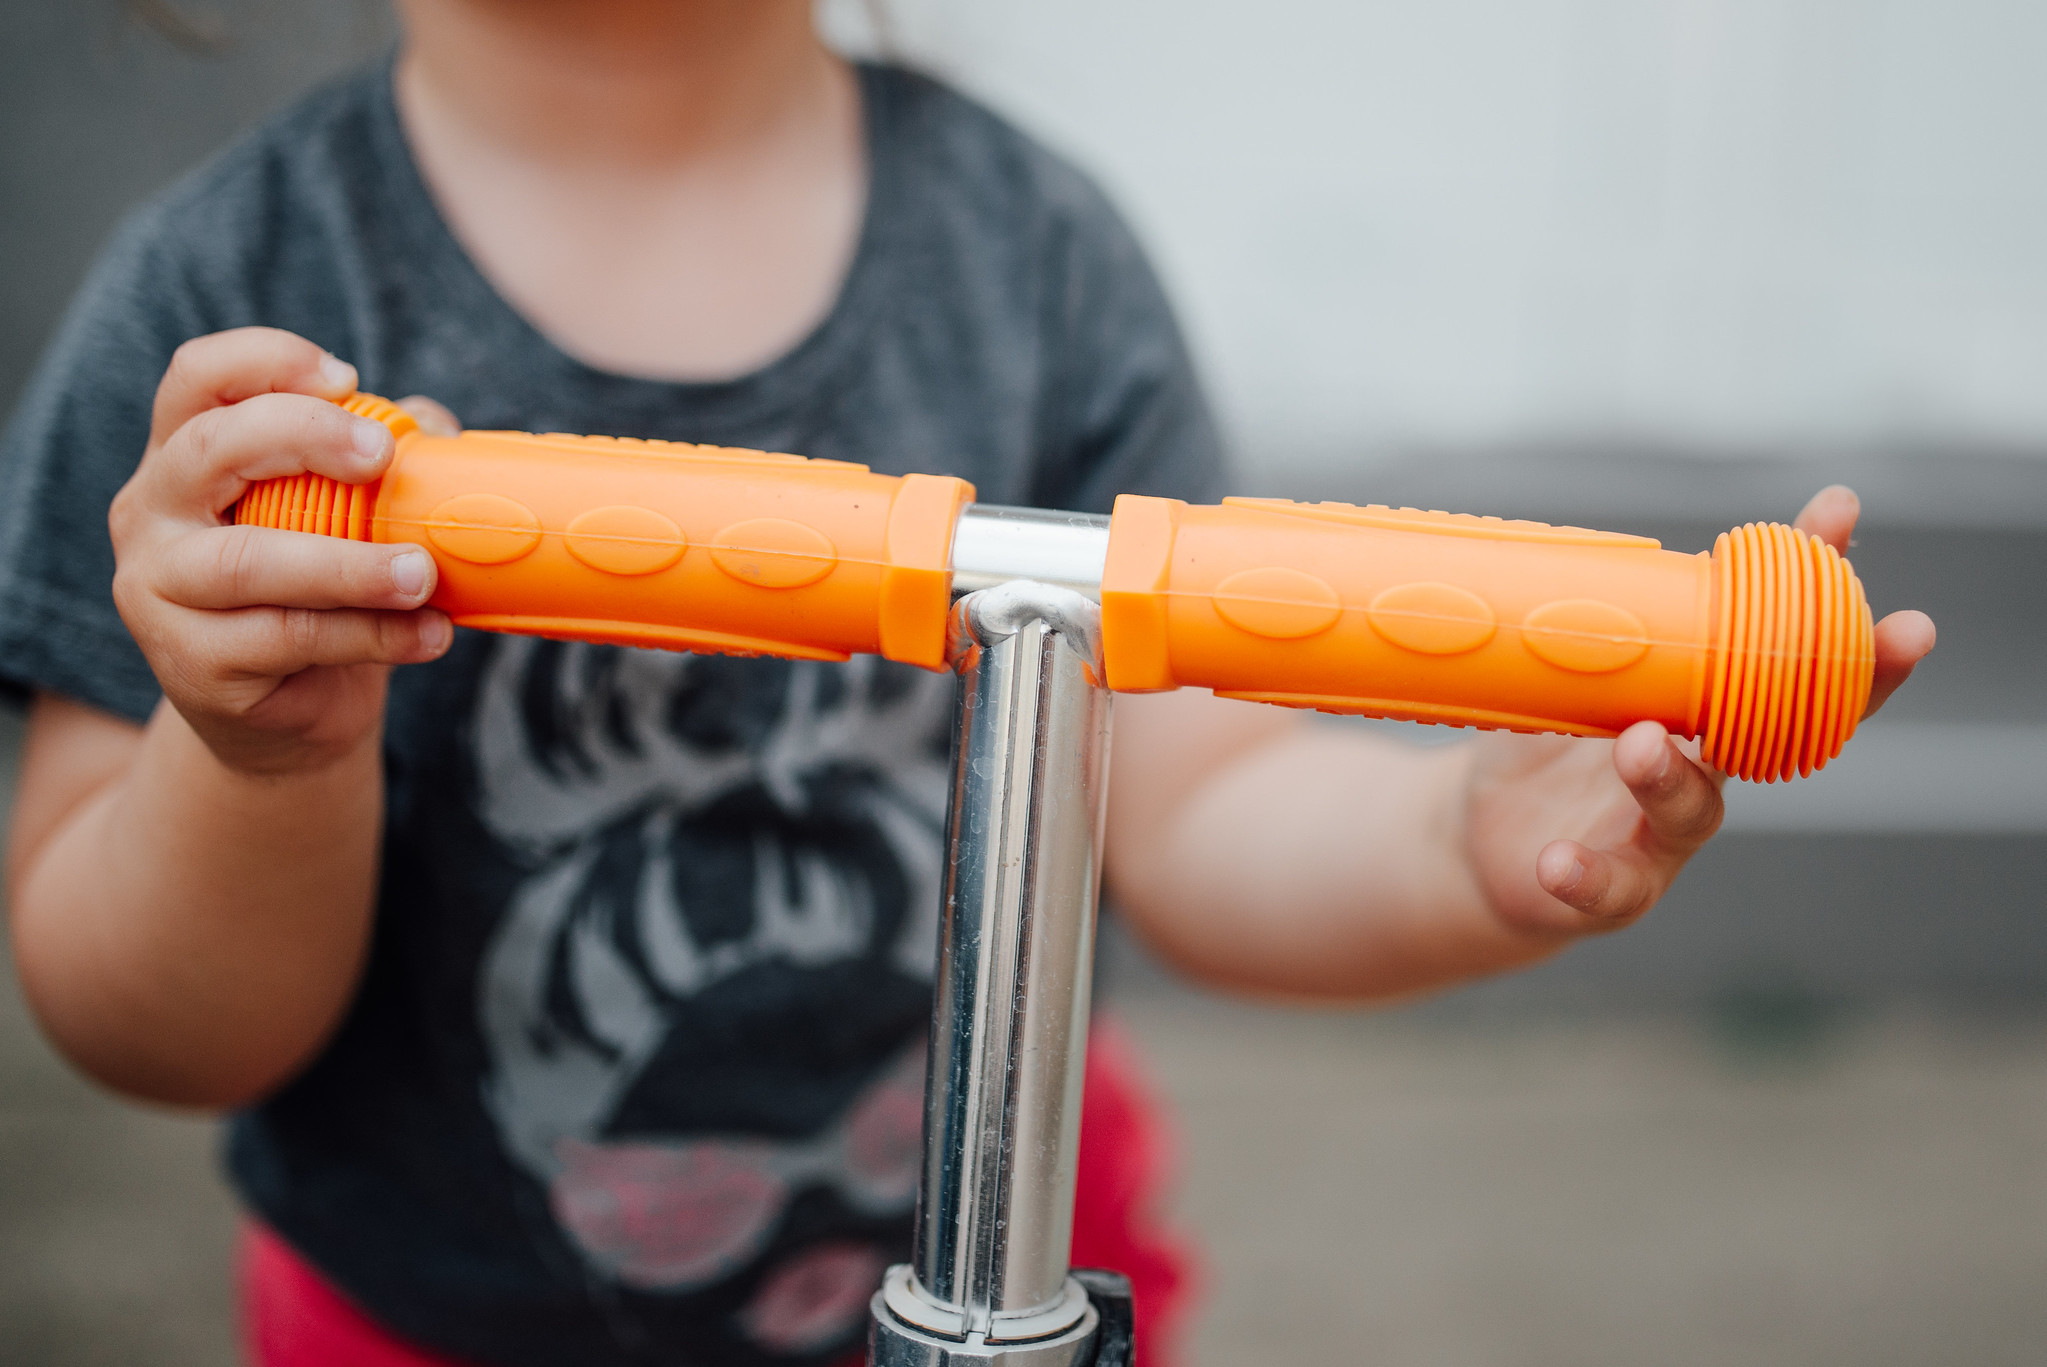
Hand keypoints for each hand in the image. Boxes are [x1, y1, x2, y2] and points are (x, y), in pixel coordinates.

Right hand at [109, 327, 457, 776]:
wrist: (287, 716)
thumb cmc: (319, 595)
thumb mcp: (342, 519)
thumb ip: (379, 468)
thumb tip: (440, 431)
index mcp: (184, 454)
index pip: (198, 377)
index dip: (267, 360)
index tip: (348, 377)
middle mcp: (151, 510)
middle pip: (211, 448)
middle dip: (307, 437)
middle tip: (385, 457)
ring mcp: (158, 590)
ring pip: (249, 562)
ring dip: (351, 564)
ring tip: (424, 574)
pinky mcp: (190, 664)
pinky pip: (287, 638)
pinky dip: (370, 634)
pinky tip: (427, 634)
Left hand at [1461, 486, 1936, 939]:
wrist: (1479, 843)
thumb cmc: (1543, 749)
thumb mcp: (1565, 675)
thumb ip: (1587, 623)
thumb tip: (1582, 537)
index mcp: (1699, 708)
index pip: (1773, 648)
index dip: (1813, 586)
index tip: (1839, 514)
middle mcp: (1702, 769)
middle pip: (1785, 730)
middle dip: (1844, 684)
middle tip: (1885, 637)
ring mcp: (1660, 835)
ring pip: (1693, 812)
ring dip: (1672, 777)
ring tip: (1641, 743)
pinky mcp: (1610, 890)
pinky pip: (1606, 889)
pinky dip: (1586, 875)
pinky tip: (1557, 861)